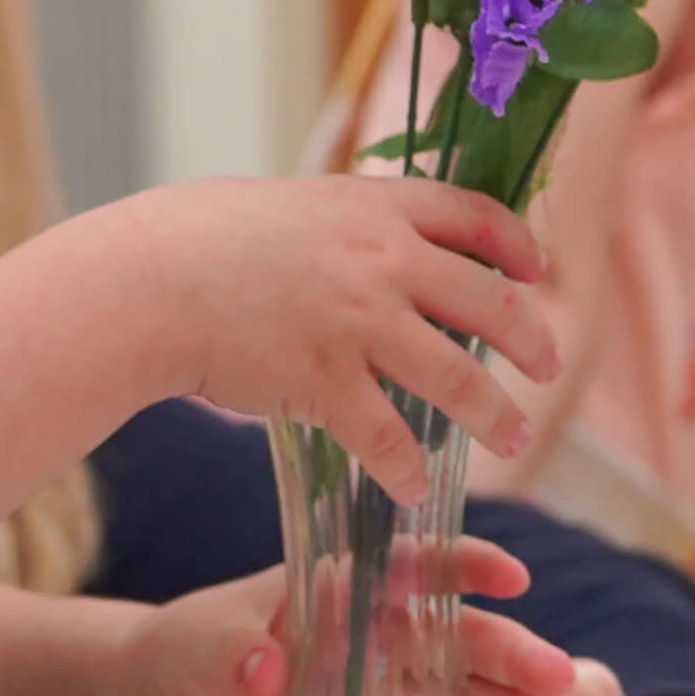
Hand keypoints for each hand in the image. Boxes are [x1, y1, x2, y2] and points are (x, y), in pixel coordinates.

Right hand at [67, 176, 563, 502]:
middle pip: (491, 302)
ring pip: (458, 379)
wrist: (147, 282)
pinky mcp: (326, 381)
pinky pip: (388, 437)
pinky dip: (407, 468)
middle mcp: (383, 262)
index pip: (476, 215)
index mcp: (376, 208)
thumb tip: (374, 242)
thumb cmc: (201, 240)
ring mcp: (359, 324)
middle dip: (530, 340)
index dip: (517, 245)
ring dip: (495, 415)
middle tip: (547, 366)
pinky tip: (414, 488)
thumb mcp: (291, 206)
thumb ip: (345, 227)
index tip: (535, 271)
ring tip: (511, 439)